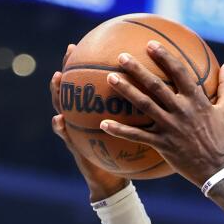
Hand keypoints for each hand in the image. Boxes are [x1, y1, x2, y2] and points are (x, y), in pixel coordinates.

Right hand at [50, 51, 128, 202]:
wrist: (112, 182)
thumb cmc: (125, 157)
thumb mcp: (137, 133)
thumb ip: (143, 113)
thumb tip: (166, 92)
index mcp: (99, 109)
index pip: (96, 81)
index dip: (93, 60)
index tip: (96, 40)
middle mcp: (85, 116)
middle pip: (76, 87)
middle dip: (73, 65)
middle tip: (69, 51)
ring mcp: (77, 130)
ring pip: (65, 106)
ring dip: (59, 92)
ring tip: (57, 79)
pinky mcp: (75, 147)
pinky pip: (67, 135)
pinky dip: (60, 127)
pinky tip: (58, 119)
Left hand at [99, 41, 223, 188]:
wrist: (220, 171)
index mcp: (197, 100)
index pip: (179, 72)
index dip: (164, 57)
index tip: (151, 44)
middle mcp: (181, 111)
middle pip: (156, 86)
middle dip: (138, 69)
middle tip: (121, 56)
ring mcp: (170, 128)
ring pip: (144, 106)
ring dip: (126, 91)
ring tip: (110, 78)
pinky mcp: (163, 145)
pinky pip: (138, 136)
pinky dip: (120, 130)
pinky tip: (103, 124)